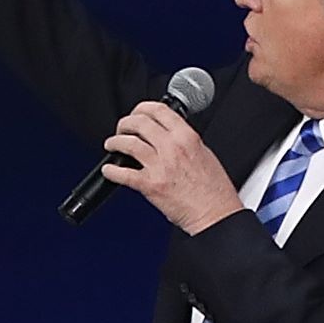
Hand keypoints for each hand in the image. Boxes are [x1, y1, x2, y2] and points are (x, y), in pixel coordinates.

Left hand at [102, 101, 244, 232]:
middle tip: (122, 129)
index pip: (159, 110)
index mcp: (187, 137)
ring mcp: (160, 165)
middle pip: (139, 123)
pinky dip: (111, 171)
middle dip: (125, 123)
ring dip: (115, 142)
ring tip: (112, 145)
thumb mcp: (204, 154)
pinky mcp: (150, 185)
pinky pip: (123, 174)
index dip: (142, 108)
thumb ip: (184, 141)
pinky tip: (108, 170)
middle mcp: (172, 147)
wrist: (215, 214)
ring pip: (128, 143)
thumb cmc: (214, 190)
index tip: (136, 113)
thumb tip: (168, 135)